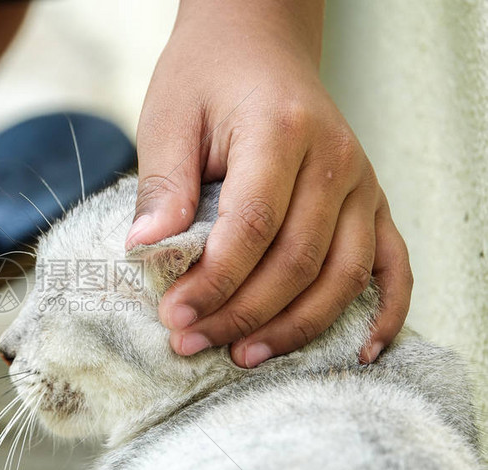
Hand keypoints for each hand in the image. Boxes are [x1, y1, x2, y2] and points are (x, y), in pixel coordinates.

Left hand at [127, 0, 411, 366]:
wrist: (258, 44)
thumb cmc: (208, 79)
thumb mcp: (168, 118)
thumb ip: (163, 185)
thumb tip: (146, 250)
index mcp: (281, 131)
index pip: (253, 225)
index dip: (214, 280)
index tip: (173, 315)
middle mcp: (335, 159)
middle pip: (298, 259)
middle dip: (242, 312)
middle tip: (191, 342)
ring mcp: (362, 183)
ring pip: (343, 274)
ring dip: (296, 326)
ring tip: (244, 355)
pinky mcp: (372, 201)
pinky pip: (392, 264)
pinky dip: (384, 311)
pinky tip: (360, 351)